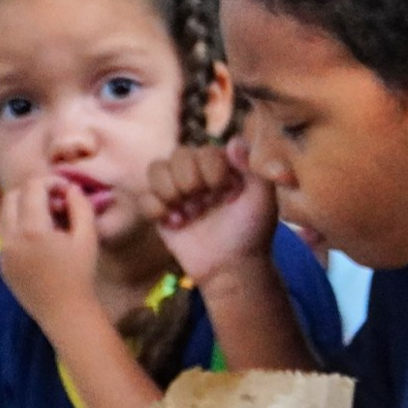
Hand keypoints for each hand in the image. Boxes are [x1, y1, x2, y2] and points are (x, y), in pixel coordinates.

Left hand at [0, 177, 101, 327]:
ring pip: (5, 214)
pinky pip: (5, 233)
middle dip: (34, 192)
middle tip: (57, 202)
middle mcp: (10, 237)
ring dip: (25, 208)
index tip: (67, 190)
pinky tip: (42, 239)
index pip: (32, 188)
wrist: (64, 311)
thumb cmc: (80, 274)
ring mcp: (2, 250)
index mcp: (32, 229)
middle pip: (12, 196)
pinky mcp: (1, 262)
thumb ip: (80, 207)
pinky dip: (20, 226)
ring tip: (50, 221)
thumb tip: (72, 188)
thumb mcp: (87, 237)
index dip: (51, 182)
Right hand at [145, 142, 276, 297]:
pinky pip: (144, 196)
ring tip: (188, 213)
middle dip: (190, 181)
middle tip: (204, 203)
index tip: (225, 192)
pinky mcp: (160, 210)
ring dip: (170, 191)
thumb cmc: (251, 231)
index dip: (211, 170)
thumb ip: (253, 169)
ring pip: (156, 169)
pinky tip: (176, 224)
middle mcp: (198, 173)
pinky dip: (156, 210)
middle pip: (177, 154)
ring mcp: (178, 191)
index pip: (204, 150)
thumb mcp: (263, 200)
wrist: (230, 267)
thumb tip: (234, 141)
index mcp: (223, 166)